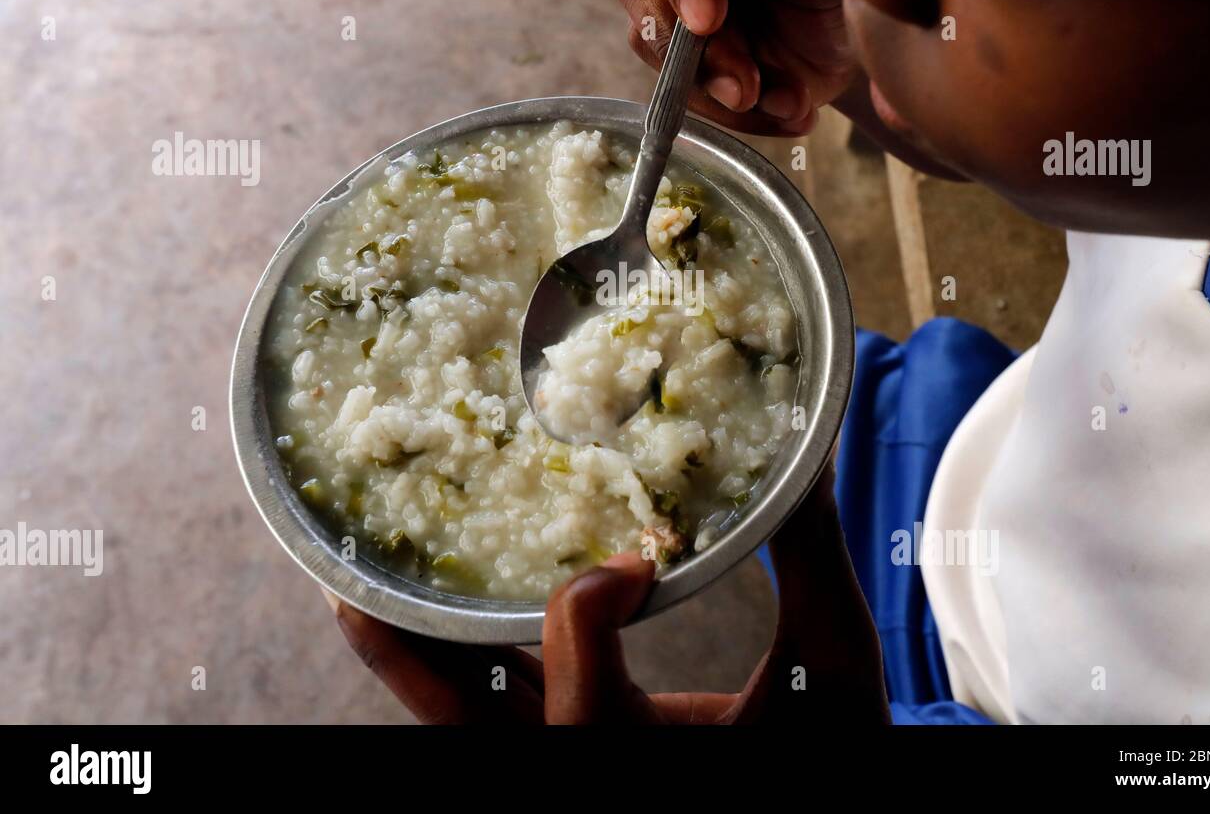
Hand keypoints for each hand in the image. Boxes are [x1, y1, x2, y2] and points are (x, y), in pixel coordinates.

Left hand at [326, 467, 890, 723]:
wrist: (831, 786)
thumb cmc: (837, 744)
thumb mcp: (836, 662)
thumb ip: (809, 560)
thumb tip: (806, 451)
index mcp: (643, 757)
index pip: (576, 693)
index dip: (586, 609)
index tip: (637, 562)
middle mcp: (588, 770)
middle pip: (465, 720)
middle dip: (405, 649)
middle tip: (351, 579)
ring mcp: (572, 765)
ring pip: (463, 718)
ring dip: (416, 652)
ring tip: (365, 584)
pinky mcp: (574, 748)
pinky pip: (494, 707)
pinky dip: (462, 657)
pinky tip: (447, 602)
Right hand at [609, 0, 855, 136]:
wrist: (851, 49)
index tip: (708, 16)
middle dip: (687, 38)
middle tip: (743, 82)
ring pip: (646, 35)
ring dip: (711, 83)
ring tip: (779, 98)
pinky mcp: (669, 44)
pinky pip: (672, 84)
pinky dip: (726, 109)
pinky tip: (781, 109)